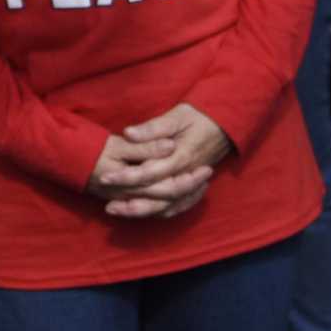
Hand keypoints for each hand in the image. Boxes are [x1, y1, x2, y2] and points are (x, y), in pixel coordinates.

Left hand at [98, 103, 231, 218]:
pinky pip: (178, 207)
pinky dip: (161, 212)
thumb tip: (128, 133)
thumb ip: (153, 128)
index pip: (150, 172)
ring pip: (167, 205)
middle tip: (108, 205)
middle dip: (131, 202)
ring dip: (142, 211)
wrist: (225, 124)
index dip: (127, 177)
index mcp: (181, 157)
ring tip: (118, 212)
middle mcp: (186, 175)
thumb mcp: (176, 116)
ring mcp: (192, 184)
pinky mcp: (194, 187)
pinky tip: (143, 214)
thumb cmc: (197, 118)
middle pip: (157, 195)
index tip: (105, 177)